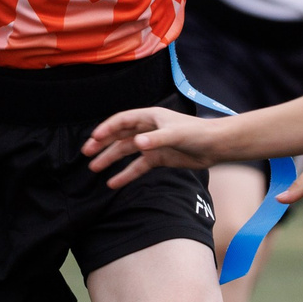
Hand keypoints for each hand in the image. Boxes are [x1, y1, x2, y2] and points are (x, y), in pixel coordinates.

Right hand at [85, 107, 226, 186]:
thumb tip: (137, 143)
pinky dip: (126, 174)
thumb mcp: (175, 134)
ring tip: (94, 168)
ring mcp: (152, 144)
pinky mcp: (158, 158)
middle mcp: (148, 129)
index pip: (122, 121)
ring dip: (110, 159)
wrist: (216, 146)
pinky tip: (114, 183)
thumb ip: (156, 139)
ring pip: (126, 152)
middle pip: (120, 136)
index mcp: (150, 117)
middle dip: (102, 144)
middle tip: (86, 153)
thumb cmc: (197, 133)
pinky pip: (138, 167)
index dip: (106, 129)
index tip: (93, 139)